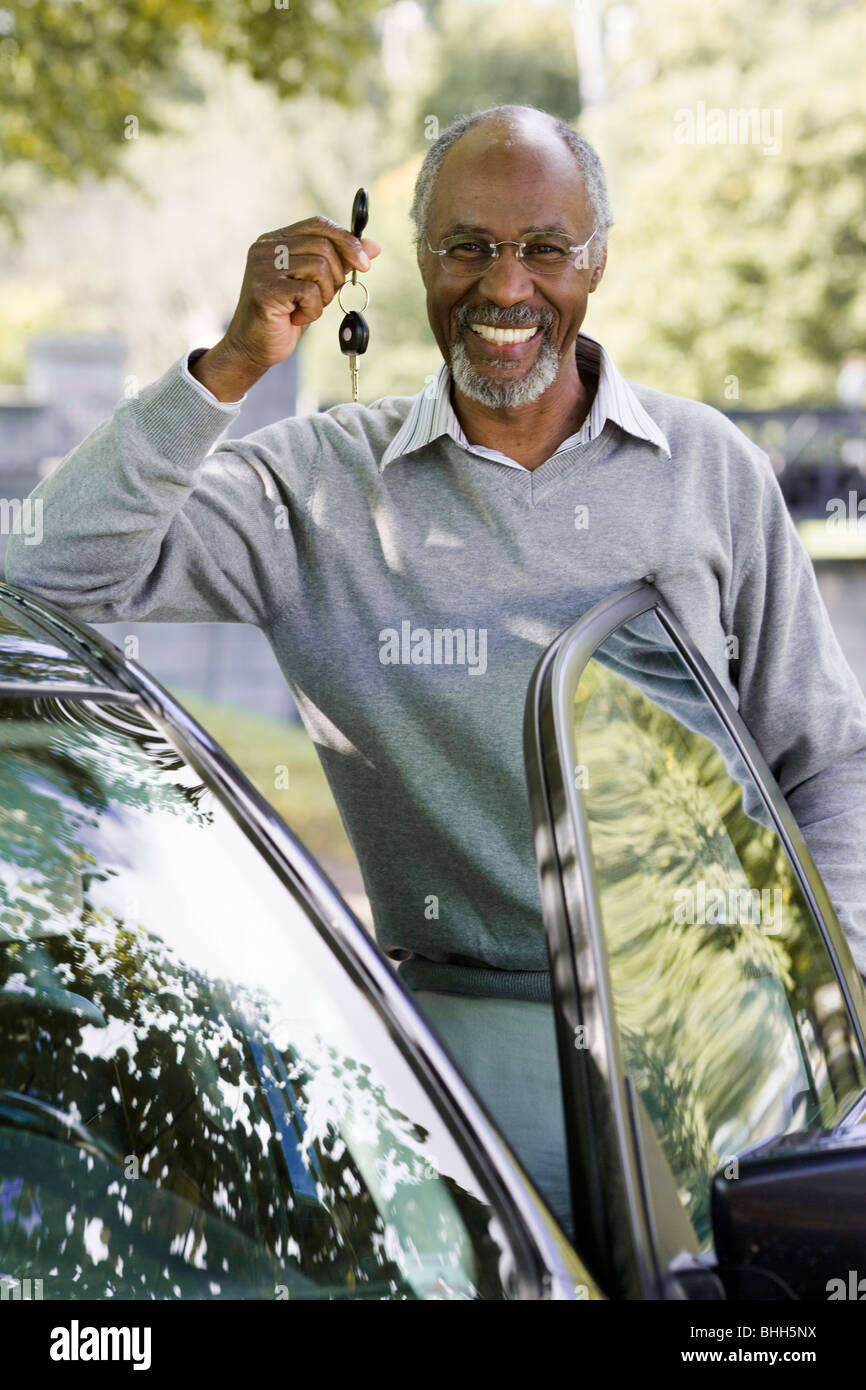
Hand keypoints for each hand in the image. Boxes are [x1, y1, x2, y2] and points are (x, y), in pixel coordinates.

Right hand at [190, 215, 380, 400]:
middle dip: (337, 275)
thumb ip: (341, 263)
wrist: (254, 347)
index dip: (347, 240)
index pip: (319, 224)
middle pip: (323, 245)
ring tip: (308, 308)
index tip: (365, 264)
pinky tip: (297, 318)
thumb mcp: (318, 285)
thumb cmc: (286, 316)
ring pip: (319, 266)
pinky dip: (313, 310)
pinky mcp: (265, 290)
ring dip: (324, 294)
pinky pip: (309, 292)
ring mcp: (262, 267)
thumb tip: (373, 246)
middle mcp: (266, 248)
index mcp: (276, 240)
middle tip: (326, 297)